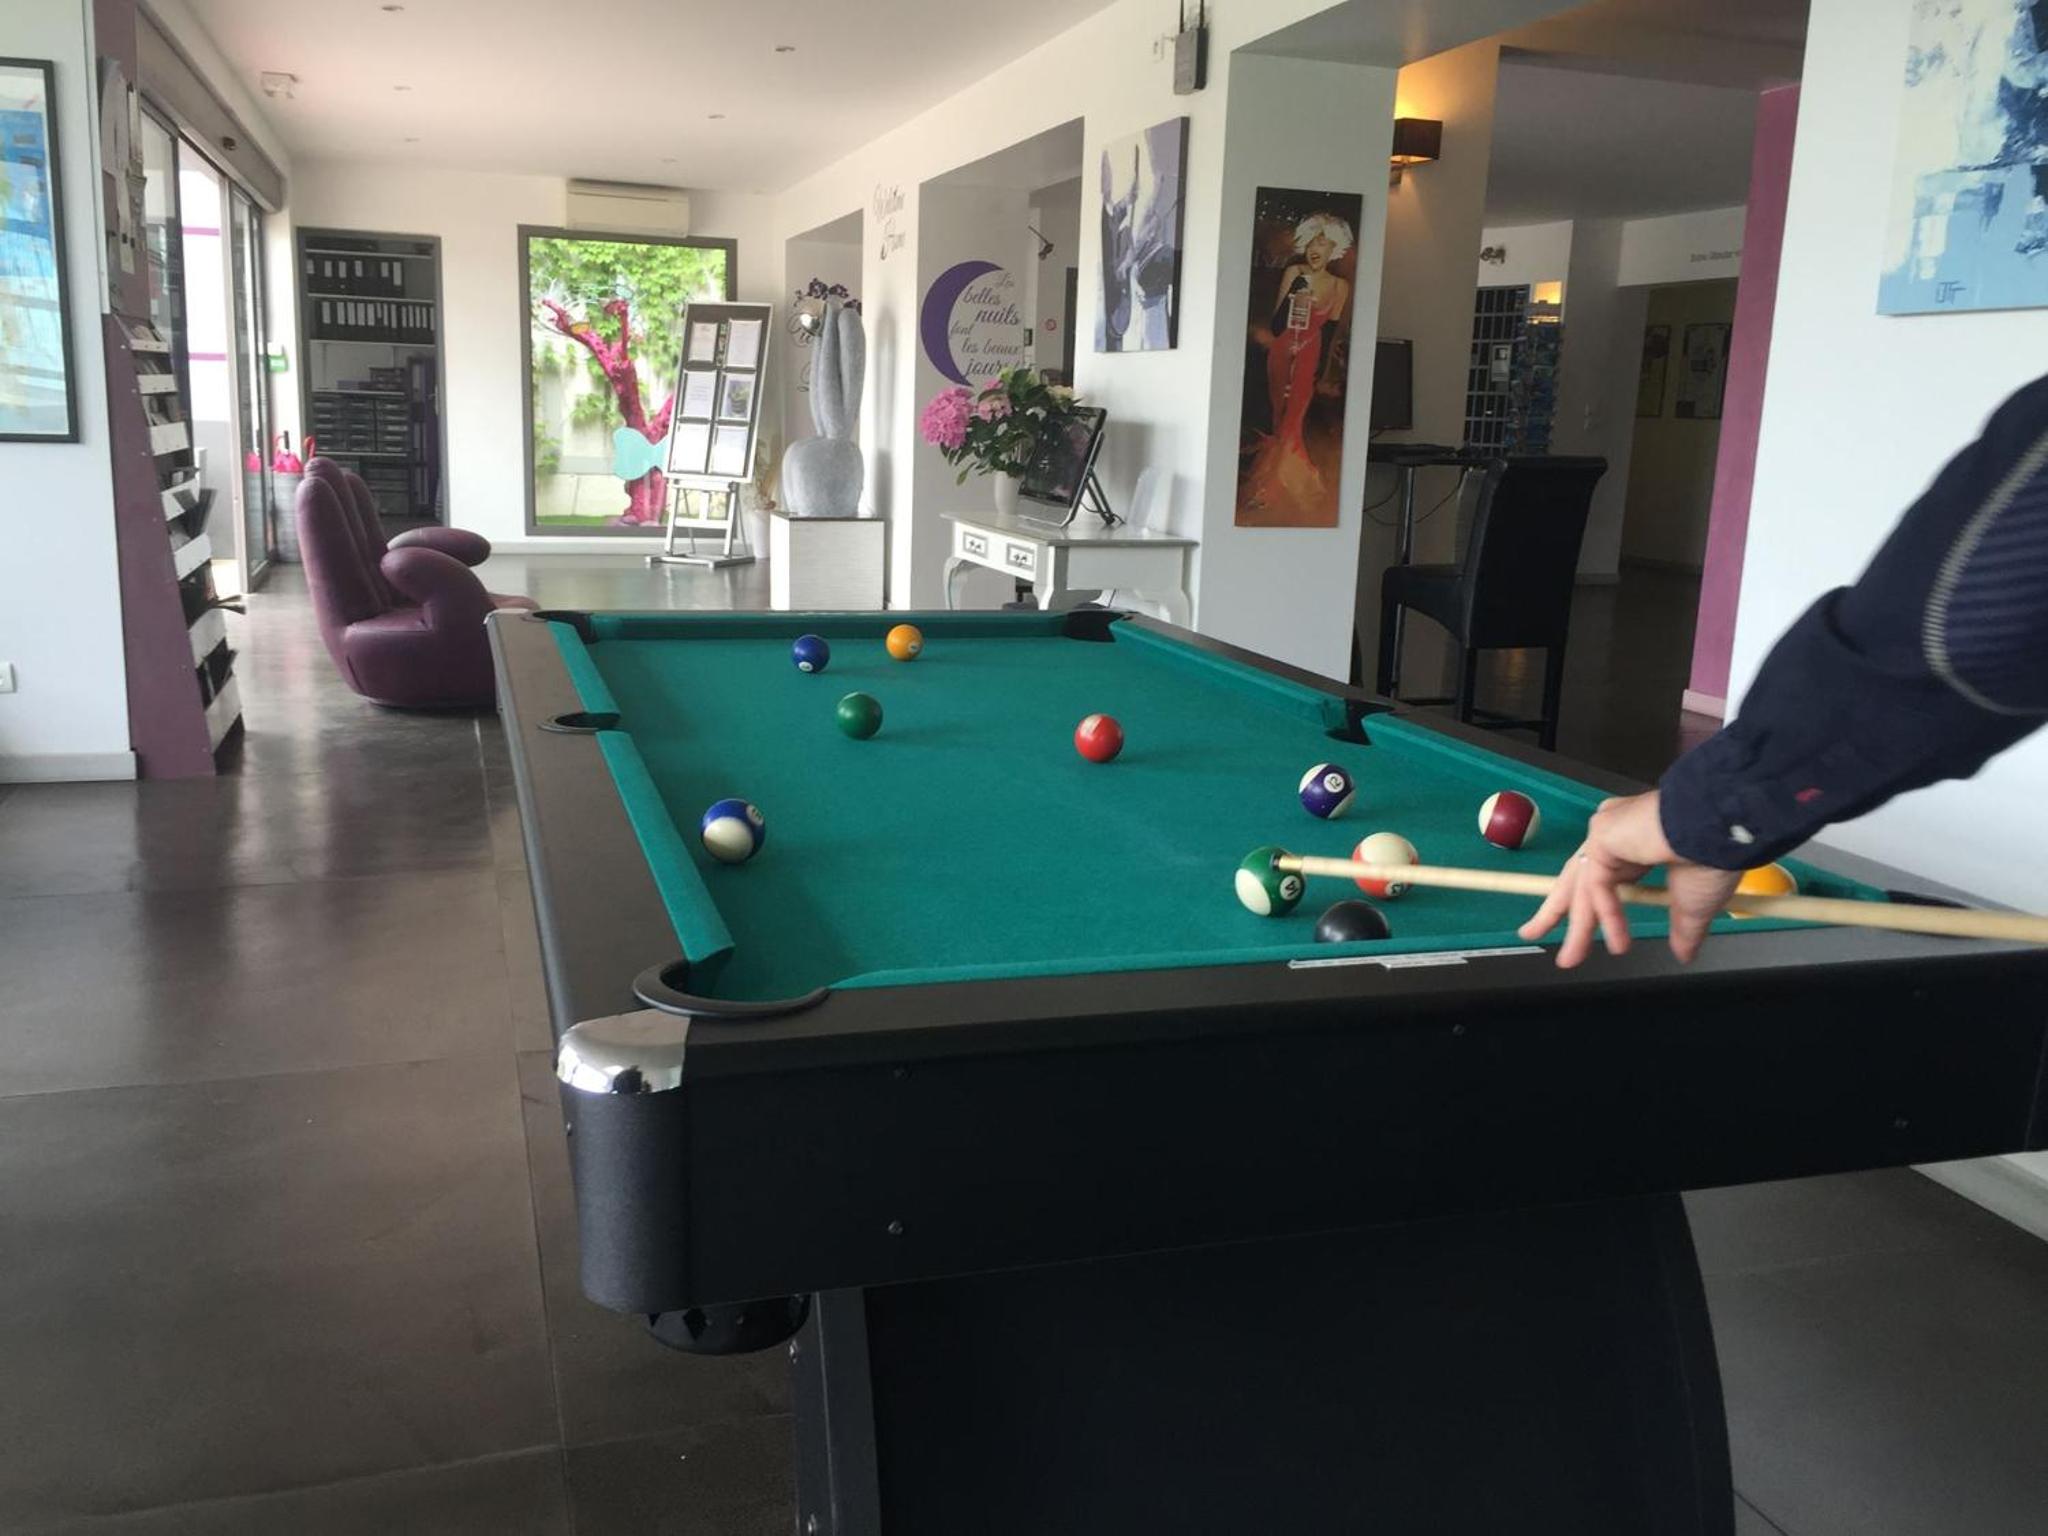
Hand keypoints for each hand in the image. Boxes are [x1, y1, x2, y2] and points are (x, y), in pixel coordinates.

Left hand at [1516, 790, 1741, 968]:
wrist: (1724, 827)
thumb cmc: (1715, 854)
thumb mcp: (1694, 903)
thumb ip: (1683, 929)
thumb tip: (1684, 954)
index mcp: (1637, 844)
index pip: (1599, 877)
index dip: (1585, 904)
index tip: (1574, 925)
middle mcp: (1616, 834)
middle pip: (1575, 879)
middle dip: (1554, 910)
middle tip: (1531, 933)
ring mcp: (1606, 832)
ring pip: (1582, 886)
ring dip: (1578, 927)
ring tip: (1571, 960)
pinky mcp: (1603, 835)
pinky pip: (1597, 885)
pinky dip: (1607, 915)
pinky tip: (1621, 940)